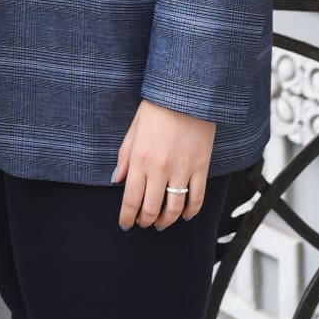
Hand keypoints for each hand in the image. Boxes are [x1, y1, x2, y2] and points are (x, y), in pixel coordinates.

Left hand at [112, 100, 215, 229]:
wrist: (186, 95)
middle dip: (144, 221)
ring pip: (174, 209)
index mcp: (140, 159)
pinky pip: (197, 199)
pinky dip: (190, 212)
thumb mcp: (133, 130)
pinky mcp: (201, 168)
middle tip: (142, 224)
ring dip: (166, 221)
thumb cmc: (156, 109)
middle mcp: (160, 169)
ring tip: (160, 223)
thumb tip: (116, 181)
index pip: (131, 199)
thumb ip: (124, 157)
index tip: (125, 224)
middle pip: (151, 209)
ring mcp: (182, 170)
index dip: (127, 217)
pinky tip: (184, 215)